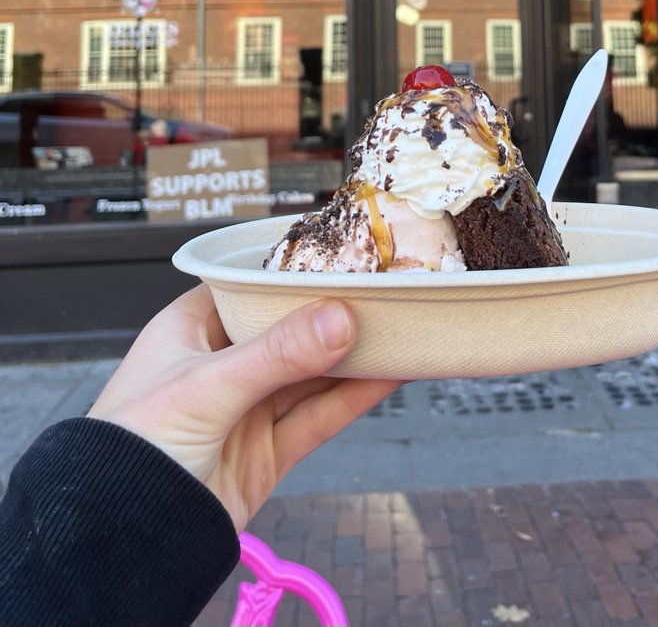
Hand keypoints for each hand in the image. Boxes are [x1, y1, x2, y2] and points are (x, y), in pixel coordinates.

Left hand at [87, 285, 398, 530]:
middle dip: (336, 314)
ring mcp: (247, 409)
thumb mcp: (205, 387)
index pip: (252, 287)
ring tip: (400, 328)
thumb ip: (277, 354)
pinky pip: (319, 416)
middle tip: (385, 291)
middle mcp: (221, 364)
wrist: (116, 542)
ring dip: (355, 355)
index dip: (296, 272)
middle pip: (290, 329)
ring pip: (312, 373)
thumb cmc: (128, 450)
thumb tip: (340, 318)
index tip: (344, 255)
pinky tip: (389, 375)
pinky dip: (356, 397)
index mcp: (191, 329)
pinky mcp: (268, 452)